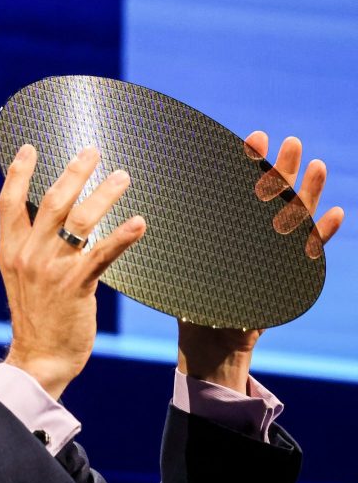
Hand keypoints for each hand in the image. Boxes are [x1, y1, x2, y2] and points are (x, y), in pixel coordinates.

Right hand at [0, 145, 146, 399]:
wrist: (39, 358)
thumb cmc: (37, 318)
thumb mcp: (22, 278)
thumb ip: (31, 249)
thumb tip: (52, 222)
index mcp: (10, 252)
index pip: (9, 203)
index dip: (19, 173)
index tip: (29, 148)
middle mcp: (27, 256)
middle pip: (50, 202)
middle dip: (73, 172)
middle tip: (92, 151)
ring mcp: (50, 270)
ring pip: (79, 220)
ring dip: (103, 194)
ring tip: (122, 176)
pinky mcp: (75, 285)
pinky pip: (101, 253)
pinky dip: (122, 236)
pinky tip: (140, 222)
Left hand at [177, 131, 344, 390]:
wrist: (209, 342)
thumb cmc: (191, 301)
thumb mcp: (185, 265)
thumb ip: (182, 239)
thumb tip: (148, 209)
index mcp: (229, 229)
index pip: (239, 190)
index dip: (248, 164)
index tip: (251, 140)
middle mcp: (255, 236)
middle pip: (272, 196)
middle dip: (280, 169)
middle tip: (286, 141)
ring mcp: (275, 253)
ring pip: (296, 218)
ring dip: (307, 193)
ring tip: (315, 165)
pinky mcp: (290, 275)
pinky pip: (311, 254)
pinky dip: (323, 235)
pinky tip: (335, 215)